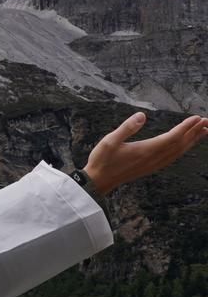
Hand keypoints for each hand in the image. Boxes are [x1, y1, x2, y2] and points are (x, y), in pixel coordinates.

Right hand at [82, 111, 207, 194]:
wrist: (99, 181)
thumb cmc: (102, 160)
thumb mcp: (109, 141)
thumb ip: (126, 128)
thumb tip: (142, 115)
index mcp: (146, 150)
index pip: (172, 137)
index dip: (186, 127)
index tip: (197, 117)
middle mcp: (153, 158)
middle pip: (180, 144)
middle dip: (194, 132)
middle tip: (206, 121)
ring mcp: (153, 164)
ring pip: (178, 152)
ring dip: (191, 141)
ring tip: (202, 132)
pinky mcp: (150, 167)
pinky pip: (172, 158)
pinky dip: (182, 150)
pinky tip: (184, 146)